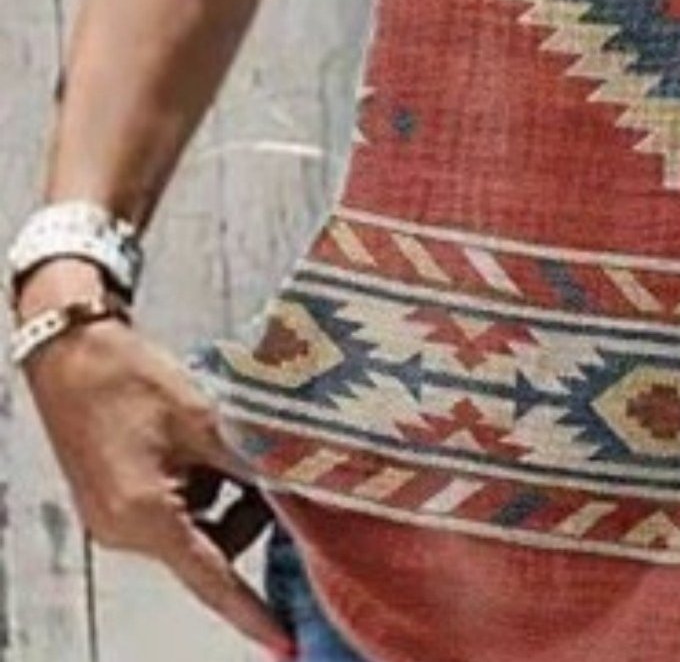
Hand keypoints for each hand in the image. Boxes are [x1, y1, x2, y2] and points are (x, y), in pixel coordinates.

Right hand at [16, 259, 294, 655]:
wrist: (72, 353)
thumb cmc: (133, 380)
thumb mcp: (205, 419)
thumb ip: (251, 460)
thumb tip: (299, 484)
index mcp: (146, 517)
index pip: (212, 577)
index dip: (250, 611)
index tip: (285, 643)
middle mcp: (126, 531)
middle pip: (212, 546)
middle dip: (249, 514)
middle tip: (272, 468)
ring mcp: (117, 518)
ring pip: (200, 525)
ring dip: (228, 494)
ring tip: (229, 440)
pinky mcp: (117, 500)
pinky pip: (179, 508)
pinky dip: (204, 483)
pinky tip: (206, 440)